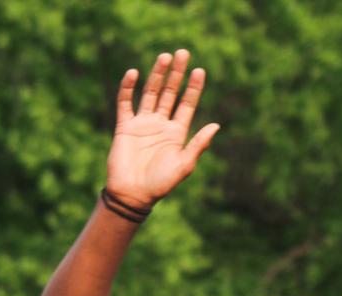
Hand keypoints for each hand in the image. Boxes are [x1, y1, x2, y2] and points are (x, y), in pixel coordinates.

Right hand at [105, 51, 219, 209]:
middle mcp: (160, 125)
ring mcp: (142, 124)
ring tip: (164, 57)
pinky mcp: (125, 127)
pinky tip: (133, 74)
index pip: (187, 104)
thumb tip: (216, 125)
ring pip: (150, 93)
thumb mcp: (183, 165)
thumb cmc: (159, 185)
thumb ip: (198, 145)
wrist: (132, 196)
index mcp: (176, 133)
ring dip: (157, 75)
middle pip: (170, 92)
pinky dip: (127, 88)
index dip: (193, 88)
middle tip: (183, 53)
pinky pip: (125, 103)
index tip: (199, 71)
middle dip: (176, 74)